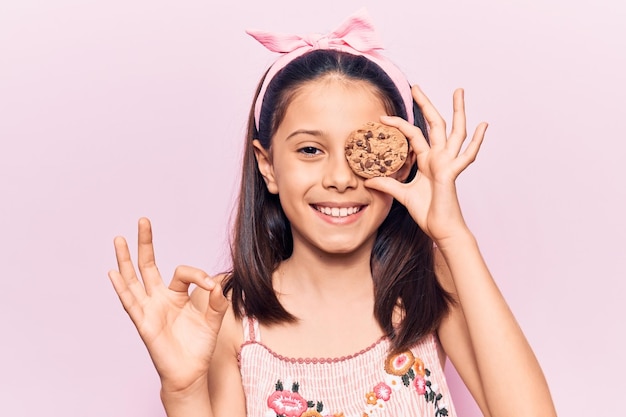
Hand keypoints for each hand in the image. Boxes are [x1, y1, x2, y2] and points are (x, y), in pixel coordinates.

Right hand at [108, 217, 227, 393]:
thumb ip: (217, 302)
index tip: (212, 287)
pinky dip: (122, 288)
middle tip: (143, 220)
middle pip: (148, 265)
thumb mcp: (214, 320)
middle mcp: (160, 298)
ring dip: (125, 260)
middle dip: (146, 243)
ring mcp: (149, 309)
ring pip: (134, 280)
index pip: (183, 272)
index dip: (198, 275)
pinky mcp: (144, 322)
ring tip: (119, 239)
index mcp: (177, 294)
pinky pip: (131, 303)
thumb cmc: (199, 345)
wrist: (190, 371)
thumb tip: (218, 284)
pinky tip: (113, 272)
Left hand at [365, 86, 487, 243]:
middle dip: (426, 104)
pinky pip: (467, 155)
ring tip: (459, 91)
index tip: (383, 117)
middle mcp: (439, 158)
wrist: (441, 229)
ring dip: (457, 111)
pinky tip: (483, 125)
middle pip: (434, 124)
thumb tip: (368, 180)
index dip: (399, 124)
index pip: (413, 135)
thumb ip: (388, 184)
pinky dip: (476, 140)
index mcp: (428, 160)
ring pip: (455, 132)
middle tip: (417, 86)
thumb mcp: (402, 195)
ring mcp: (448, 164)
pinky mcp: (452, 173)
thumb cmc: (428, 213)